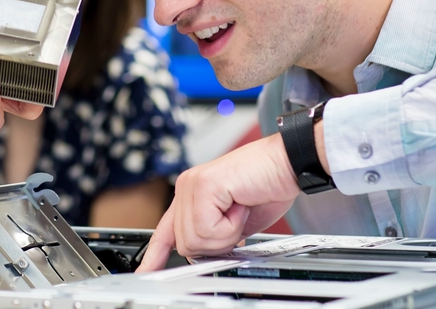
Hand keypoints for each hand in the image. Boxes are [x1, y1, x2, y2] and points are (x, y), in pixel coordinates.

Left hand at [136, 132, 299, 271]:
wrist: (288, 162)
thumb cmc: (269, 186)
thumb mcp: (237, 222)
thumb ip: (215, 236)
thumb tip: (206, 256)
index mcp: (192, 194)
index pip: (166, 229)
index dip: (156, 254)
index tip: (146, 272)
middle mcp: (187, 186)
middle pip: (184, 243)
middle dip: (216, 244)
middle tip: (237, 220)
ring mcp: (193, 184)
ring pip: (195, 239)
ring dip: (226, 235)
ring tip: (240, 210)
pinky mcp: (204, 185)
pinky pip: (208, 229)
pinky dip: (231, 227)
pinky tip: (240, 205)